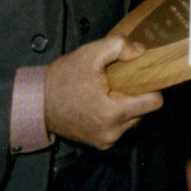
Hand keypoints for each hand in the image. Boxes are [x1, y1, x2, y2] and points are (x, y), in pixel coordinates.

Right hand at [41, 35, 161, 149]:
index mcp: (113, 113)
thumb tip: (141, 52)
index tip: (140, 76)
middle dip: (135, 94)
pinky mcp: (99, 144)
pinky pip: (119, 127)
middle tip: (118, 81)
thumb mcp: (90, 54)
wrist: (37, 103)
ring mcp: (106, 141)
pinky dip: (115, 115)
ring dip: (125, 105)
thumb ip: (119, 47)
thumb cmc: (63, 78)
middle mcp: (113, 132)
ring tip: (107, 92)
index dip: (151, 85)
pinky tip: (100, 102)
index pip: (154, 103)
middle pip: (144, 111)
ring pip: (133, 120)